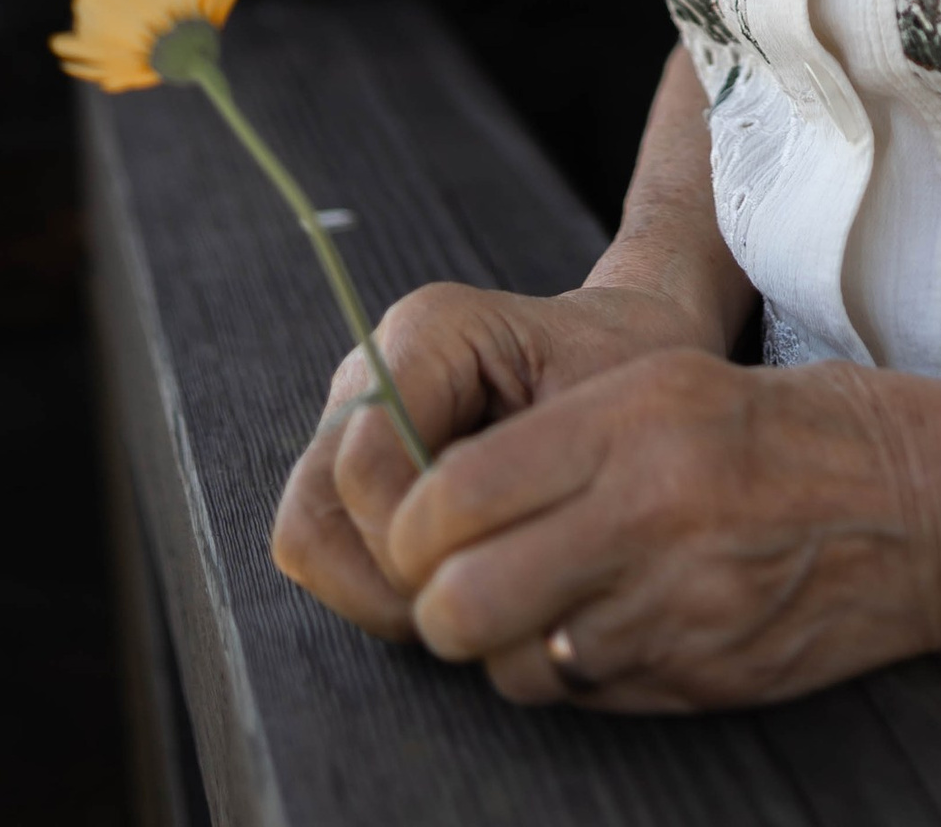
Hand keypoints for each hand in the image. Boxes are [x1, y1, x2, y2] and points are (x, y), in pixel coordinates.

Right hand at [271, 277, 717, 638]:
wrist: (633, 357)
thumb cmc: (628, 375)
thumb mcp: (604, 407)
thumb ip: (525, 467)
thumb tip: (445, 560)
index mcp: (427, 332)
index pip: (365, 467)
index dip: (410, 543)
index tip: (486, 567)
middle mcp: (371, 372)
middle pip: (315, 511)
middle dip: (383, 582)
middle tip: (466, 608)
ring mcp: (352, 423)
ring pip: (308, 539)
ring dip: (375, 594)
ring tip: (463, 601)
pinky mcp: (350, 471)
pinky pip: (326, 553)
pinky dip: (376, 590)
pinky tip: (452, 585)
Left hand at [380, 347, 940, 709]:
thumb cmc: (812, 427)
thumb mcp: (684, 385)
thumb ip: (569, 437)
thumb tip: (451, 495)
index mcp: (639, 421)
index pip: (454, 494)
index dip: (410, 522)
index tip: (418, 520)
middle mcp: (646, 515)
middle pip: (456, 601)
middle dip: (434, 600)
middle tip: (452, 577)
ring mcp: (674, 609)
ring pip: (509, 663)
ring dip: (503, 640)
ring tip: (540, 597)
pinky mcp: (699, 677)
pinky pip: (581, 692)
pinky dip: (571, 667)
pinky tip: (606, 623)